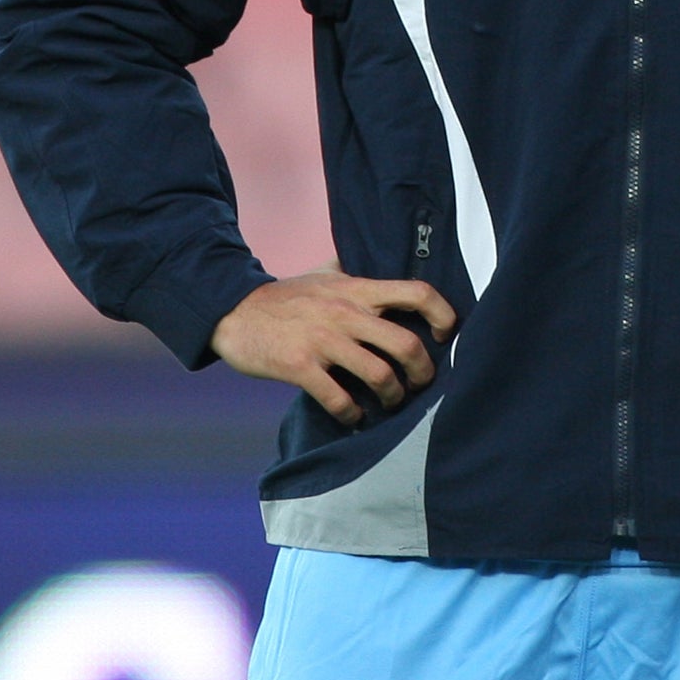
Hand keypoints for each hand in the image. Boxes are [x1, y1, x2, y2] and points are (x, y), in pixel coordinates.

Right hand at [210, 266, 456, 426]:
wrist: (233, 310)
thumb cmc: (286, 295)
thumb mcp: (325, 273)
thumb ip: (353, 272)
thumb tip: (376, 262)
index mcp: (358, 289)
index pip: (418, 292)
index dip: (443, 314)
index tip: (446, 334)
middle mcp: (347, 313)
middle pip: (406, 343)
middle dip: (423, 371)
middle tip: (421, 383)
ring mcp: (324, 340)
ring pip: (379, 374)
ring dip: (392, 397)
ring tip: (390, 403)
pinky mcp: (300, 366)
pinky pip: (339, 399)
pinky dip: (352, 415)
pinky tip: (353, 418)